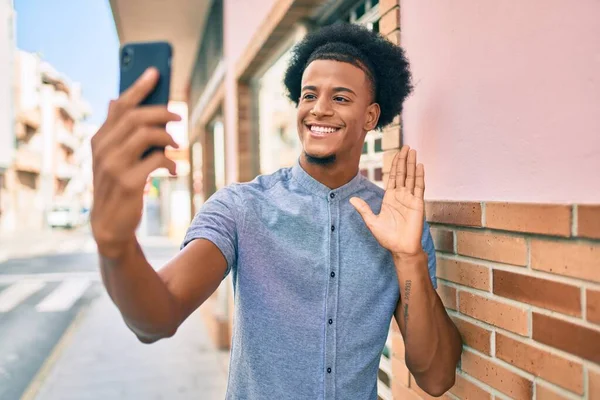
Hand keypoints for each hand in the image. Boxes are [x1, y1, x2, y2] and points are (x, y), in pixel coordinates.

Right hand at [90, 67, 180, 257]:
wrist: (110, 225)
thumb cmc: (117, 187)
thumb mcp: (113, 158)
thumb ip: (118, 133)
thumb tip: (119, 100)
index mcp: (100, 140)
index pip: (120, 105)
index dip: (139, 87)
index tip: (156, 72)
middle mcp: (103, 149)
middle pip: (137, 116)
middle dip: (162, 112)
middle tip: (179, 116)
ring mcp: (114, 166)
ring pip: (148, 134)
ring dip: (169, 137)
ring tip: (178, 146)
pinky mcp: (129, 182)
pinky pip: (157, 159)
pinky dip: (171, 161)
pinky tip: (175, 171)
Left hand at [350, 145, 424, 256]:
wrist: (401, 248)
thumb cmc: (387, 237)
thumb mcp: (372, 222)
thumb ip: (363, 209)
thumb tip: (351, 199)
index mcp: (390, 198)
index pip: (392, 177)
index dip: (394, 165)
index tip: (396, 153)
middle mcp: (401, 196)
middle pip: (402, 173)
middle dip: (403, 160)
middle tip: (406, 146)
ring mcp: (410, 199)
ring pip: (411, 177)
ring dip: (412, 164)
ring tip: (413, 151)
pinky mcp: (418, 203)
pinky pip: (419, 187)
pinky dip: (419, 175)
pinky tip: (419, 165)